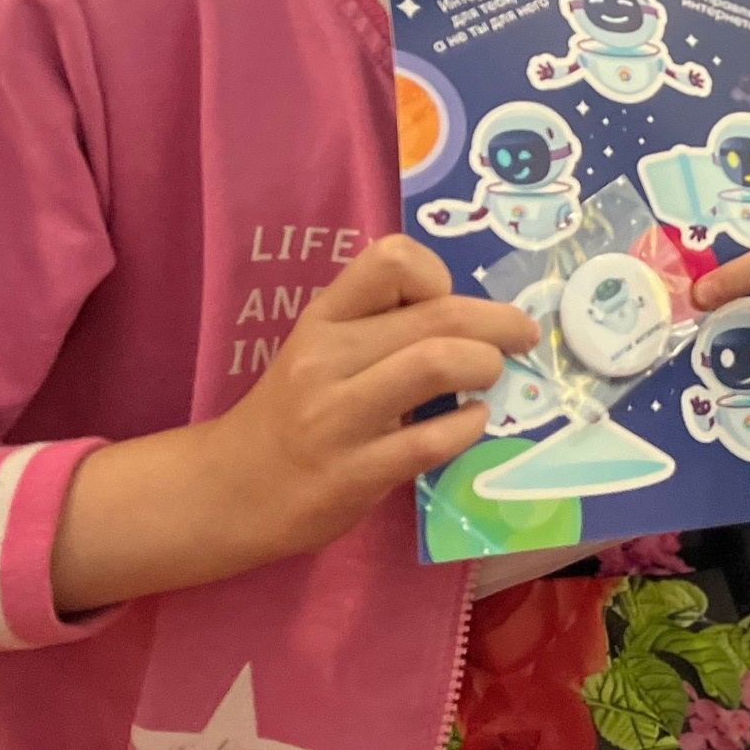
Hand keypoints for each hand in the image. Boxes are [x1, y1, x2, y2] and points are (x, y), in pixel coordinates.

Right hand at [204, 236, 538, 562]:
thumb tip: (475, 317)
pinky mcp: (352, 473)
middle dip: (499, 322)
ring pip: (437, 364)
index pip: (392, 259)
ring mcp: (337, 417)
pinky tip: (472, 422)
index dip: (438, 275)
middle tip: (520, 336)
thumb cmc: (293, 411)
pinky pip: (433, 438)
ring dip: (485, 365)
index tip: (446, 302)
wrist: (229, 490)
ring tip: (490, 376)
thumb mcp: (323, 349)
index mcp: (323, 318)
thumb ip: (383, 325)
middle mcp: (326, 358)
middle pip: (438, 314)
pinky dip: (469, 425)